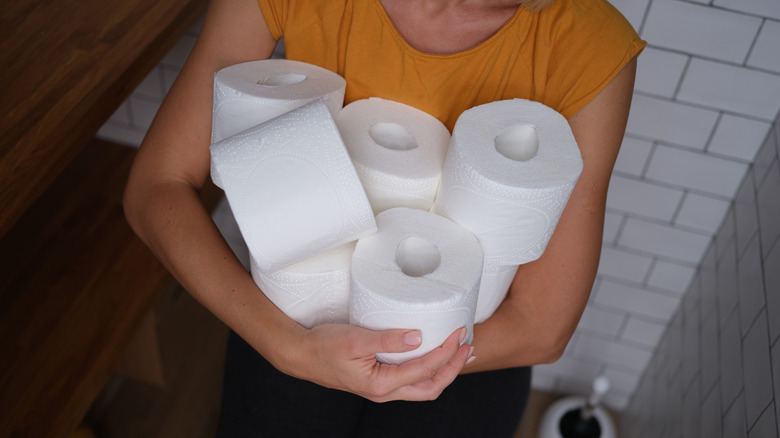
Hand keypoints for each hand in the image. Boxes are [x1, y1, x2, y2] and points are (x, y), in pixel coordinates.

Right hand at [294, 324, 472, 401]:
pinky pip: (413, 381)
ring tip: (462, 353)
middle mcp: (385, 393)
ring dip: (446, 372)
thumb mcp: (355, 338)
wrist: (302, 355)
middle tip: (469, 346)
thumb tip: (418, 336)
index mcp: (380, 385)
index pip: (425, 370)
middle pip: (432, 387)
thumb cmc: (323, 346)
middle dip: (454, 368)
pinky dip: (431, 370)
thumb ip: (387, 339)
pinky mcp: (381, 381)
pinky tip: (436, 356)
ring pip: (424, 388)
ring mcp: (383, 390)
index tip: (458, 332)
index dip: (447, 352)